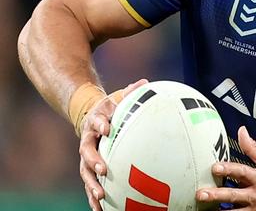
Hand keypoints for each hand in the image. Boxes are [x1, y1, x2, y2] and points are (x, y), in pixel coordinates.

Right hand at [79, 79, 147, 210]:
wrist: (92, 116)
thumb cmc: (111, 108)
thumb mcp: (119, 97)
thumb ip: (130, 91)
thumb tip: (145, 82)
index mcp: (95, 122)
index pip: (96, 122)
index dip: (100, 124)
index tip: (107, 128)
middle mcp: (87, 141)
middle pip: (86, 152)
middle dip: (94, 160)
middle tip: (103, 169)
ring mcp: (86, 157)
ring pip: (85, 173)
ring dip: (91, 185)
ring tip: (100, 197)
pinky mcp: (90, 168)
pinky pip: (90, 184)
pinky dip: (93, 197)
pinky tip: (101, 210)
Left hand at [197, 126, 255, 209]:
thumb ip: (253, 147)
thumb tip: (241, 131)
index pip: (241, 172)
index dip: (228, 169)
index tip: (215, 167)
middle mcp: (255, 194)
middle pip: (234, 195)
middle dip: (217, 194)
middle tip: (201, 194)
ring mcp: (255, 208)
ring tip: (205, 209)